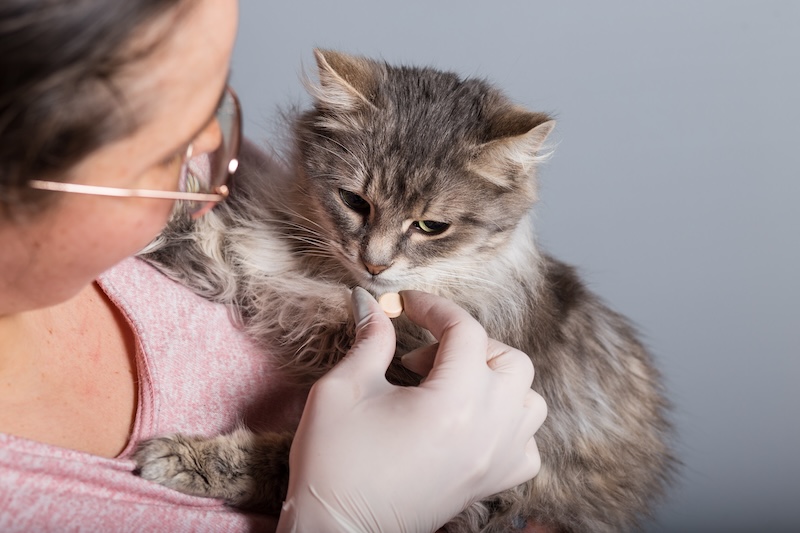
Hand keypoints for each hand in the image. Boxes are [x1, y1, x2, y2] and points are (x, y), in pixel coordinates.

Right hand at [277, 288, 546, 532]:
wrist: (339, 532)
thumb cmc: (335, 464)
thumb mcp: (343, 390)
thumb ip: (368, 341)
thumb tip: (372, 306)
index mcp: (454, 403)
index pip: (465, 331)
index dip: (433, 307)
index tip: (406, 303)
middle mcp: (488, 431)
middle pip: (511, 360)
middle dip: (469, 344)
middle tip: (423, 357)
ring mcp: (495, 461)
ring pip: (529, 400)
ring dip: (497, 380)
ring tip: (452, 384)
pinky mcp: (489, 484)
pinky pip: (526, 445)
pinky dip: (509, 424)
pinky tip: (472, 422)